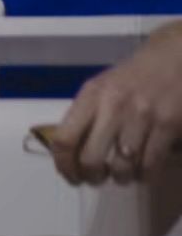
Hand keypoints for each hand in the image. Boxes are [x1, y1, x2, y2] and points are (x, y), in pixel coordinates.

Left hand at [47, 24, 181, 185]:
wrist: (175, 56)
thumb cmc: (134, 76)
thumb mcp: (101, 87)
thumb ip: (86, 116)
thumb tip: (71, 154)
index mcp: (90, 96)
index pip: (64, 140)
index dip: (64, 166)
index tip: (71, 177)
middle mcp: (113, 107)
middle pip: (91, 159)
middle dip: (92, 177)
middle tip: (98, 180)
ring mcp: (142, 116)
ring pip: (124, 166)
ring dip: (122, 178)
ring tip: (124, 175)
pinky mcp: (169, 125)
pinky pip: (152, 163)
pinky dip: (146, 174)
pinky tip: (145, 170)